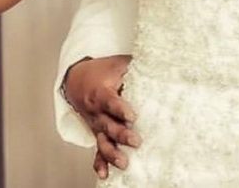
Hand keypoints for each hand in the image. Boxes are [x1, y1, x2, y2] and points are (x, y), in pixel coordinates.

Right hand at [62, 54, 137, 178]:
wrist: (77, 80)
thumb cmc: (103, 71)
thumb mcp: (118, 64)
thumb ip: (137, 66)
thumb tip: (162, 65)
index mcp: (101, 93)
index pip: (110, 102)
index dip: (120, 108)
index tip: (132, 116)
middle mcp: (97, 112)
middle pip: (108, 125)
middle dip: (121, 134)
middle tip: (136, 141)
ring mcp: (96, 125)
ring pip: (102, 141)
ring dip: (111, 153)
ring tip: (123, 163)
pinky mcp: (97, 133)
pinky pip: (96, 150)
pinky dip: (99, 163)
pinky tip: (104, 174)